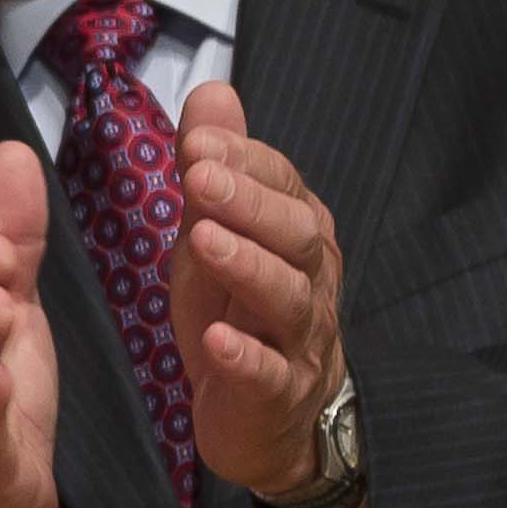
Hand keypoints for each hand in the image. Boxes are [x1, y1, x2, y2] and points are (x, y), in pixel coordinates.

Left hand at [167, 80, 347, 504]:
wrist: (273, 417)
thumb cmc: (240, 310)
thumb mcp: (218, 230)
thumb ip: (218, 166)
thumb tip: (212, 90)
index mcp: (297, 232)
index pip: (282, 183)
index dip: (243, 160)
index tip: (197, 141)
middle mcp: (309, 278)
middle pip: (294, 232)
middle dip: (248, 201)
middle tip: (198, 175)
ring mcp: (299, 338)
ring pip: (286, 297)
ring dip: (246, 265)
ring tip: (203, 240)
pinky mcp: (277, 394)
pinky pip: (268, 374)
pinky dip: (245, 357)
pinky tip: (217, 341)